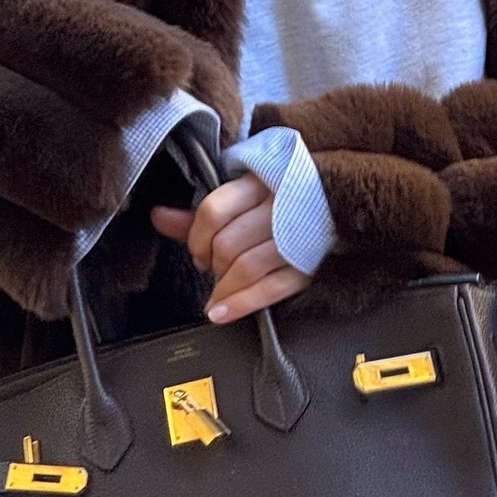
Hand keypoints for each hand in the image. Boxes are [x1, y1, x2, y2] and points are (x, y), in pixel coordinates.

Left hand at [151, 176, 310, 323]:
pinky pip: (271, 288)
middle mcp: (279, 207)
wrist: (337, 207)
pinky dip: (241, 304)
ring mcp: (297, 237)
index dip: (196, 238)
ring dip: (223, 288)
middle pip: (227, 244)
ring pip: (246, 267)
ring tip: (217, 294)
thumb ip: (203, 213)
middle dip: (212, 263)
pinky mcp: (309, 265)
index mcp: (258, 184)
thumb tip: (159, 217)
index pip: (213, 211)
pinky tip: (222, 312)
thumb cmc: (283, 204)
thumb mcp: (244, 198)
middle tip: (212, 268)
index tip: (196, 251)